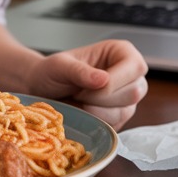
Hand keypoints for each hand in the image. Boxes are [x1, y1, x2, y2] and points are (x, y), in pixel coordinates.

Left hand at [24, 39, 147, 129]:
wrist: (43, 90)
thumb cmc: (52, 72)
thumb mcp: (59, 66)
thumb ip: (79, 71)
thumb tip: (103, 80)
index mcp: (121, 52)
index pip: (134, 67)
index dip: (113, 81)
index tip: (85, 86)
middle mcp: (130, 74)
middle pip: (134, 92)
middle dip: (101, 98)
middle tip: (78, 93)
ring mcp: (127, 97)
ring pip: (126, 111)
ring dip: (97, 111)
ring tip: (79, 100)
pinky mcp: (120, 116)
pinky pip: (117, 125)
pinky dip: (97, 121)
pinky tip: (83, 110)